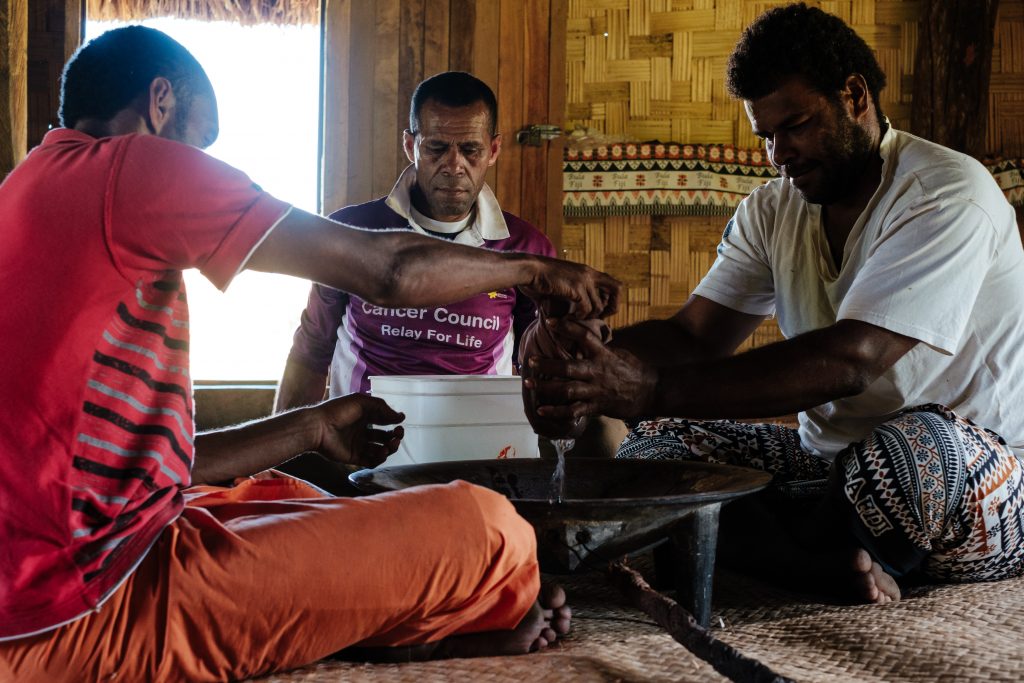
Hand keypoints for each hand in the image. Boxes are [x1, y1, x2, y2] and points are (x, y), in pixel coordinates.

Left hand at [310, 394, 404, 467]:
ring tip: (390, 445)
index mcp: (364, 416)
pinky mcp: (354, 457)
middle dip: (395, 436)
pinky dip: (380, 459)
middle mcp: (362, 431)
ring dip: (390, 448)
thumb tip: (400, 417)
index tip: (400, 421)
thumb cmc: (339, 411)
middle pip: (384, 437)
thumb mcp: (362, 402)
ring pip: (380, 450)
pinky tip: (382, 453)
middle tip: (398, 434)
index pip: (384, 420)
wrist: (319, 427)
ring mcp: (358, 445)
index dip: (393, 421)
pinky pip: (371, 461)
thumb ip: (382, 408)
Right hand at [522, 257, 620, 318]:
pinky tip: (569, 317)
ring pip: (599, 306)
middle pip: (617, 289)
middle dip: (612, 306)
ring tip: (576, 318)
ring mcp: (584, 280)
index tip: (599, 311)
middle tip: (601, 317)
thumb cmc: (538, 277)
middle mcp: (589, 274)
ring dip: (589, 316)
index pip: (612, 283)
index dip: (609, 299)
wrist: (528, 269)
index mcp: (587, 271)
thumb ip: (570, 294)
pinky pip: (586, 308)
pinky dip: (578, 317)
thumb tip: (568, 310)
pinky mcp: (576, 288)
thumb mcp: (561, 283)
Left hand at [524, 318, 657, 420]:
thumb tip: (583, 338)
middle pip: (568, 367)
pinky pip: (574, 410)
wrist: (651, 391)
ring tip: (529, 382)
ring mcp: (596, 390)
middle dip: (547, 364)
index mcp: (603, 355)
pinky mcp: (597, 407)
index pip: (583, 336)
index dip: (566, 327)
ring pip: (567, 389)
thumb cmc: (633, 370)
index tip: (549, 321)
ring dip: (546, 386)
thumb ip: (599, 348)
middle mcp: (597, 371)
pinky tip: (542, 410)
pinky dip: (557, 412)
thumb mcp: (617, 353)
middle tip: (530, 360)